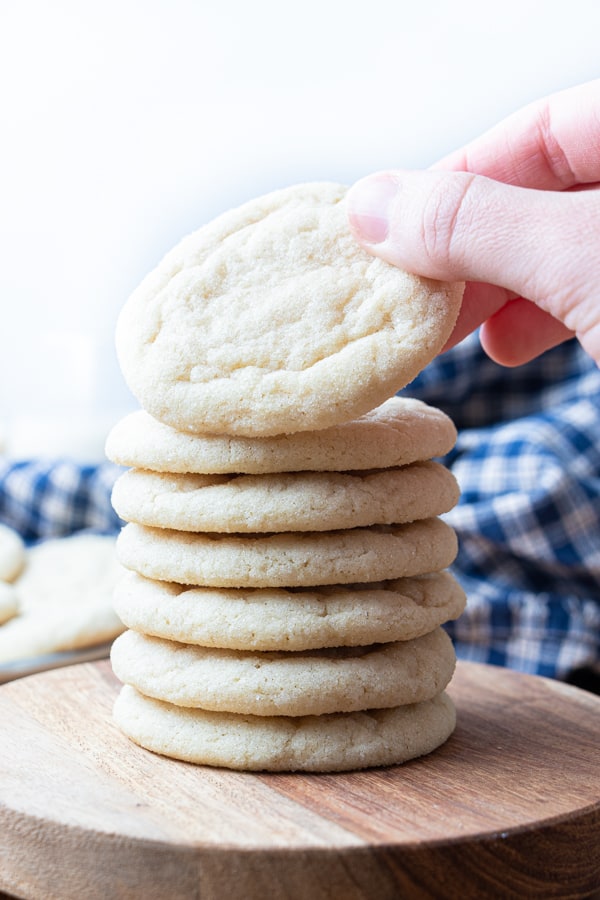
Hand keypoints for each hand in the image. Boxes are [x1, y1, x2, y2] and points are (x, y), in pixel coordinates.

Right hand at [347, 79, 599, 365]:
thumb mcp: (574, 256)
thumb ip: (475, 225)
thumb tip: (368, 206)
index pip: (537, 131)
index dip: (454, 176)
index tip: (385, 229)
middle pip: (541, 194)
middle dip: (467, 248)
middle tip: (402, 292)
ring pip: (557, 252)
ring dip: (492, 292)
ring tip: (438, 329)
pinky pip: (585, 296)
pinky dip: (536, 320)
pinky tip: (501, 345)